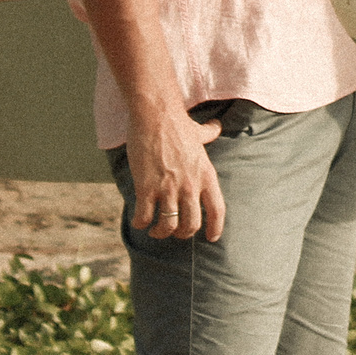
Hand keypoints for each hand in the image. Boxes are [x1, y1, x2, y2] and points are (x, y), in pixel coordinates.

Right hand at [127, 106, 225, 239]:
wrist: (156, 116)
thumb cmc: (177, 124)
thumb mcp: (199, 132)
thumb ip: (210, 133)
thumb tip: (217, 126)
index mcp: (207, 175)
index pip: (217, 210)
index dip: (215, 228)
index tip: (211, 238)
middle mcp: (191, 185)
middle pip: (192, 224)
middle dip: (182, 233)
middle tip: (174, 231)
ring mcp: (169, 188)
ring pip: (168, 225)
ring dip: (161, 232)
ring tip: (154, 230)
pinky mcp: (147, 187)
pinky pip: (145, 216)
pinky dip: (140, 223)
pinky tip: (138, 221)